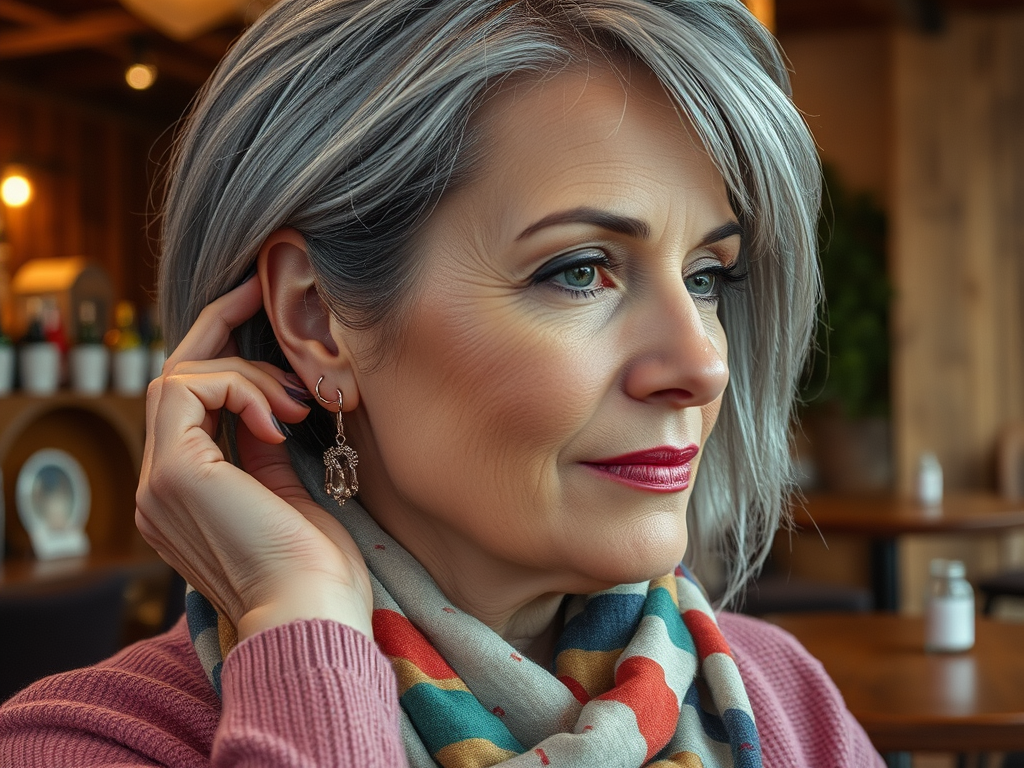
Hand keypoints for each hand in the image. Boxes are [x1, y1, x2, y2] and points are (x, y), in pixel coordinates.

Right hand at [135, 276, 372, 640]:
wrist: (314, 618)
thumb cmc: (318, 572)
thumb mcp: (291, 496)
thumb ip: (266, 453)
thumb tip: (271, 408)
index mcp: (187, 498)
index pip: (190, 406)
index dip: (222, 352)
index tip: (258, 308)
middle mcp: (161, 489)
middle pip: (175, 380)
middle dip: (220, 329)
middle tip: (261, 292)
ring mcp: (159, 482)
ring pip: (180, 377)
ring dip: (247, 373)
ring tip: (297, 406)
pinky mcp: (174, 474)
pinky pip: (188, 389)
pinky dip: (239, 387)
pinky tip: (281, 418)